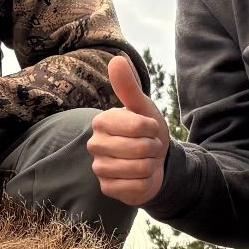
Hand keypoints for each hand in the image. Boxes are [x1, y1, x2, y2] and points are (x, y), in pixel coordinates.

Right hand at [86, 55, 170, 206]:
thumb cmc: (146, 133)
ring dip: (150, 165)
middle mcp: (95, 144)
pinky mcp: (107, 188)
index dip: (152, 129)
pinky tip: (139, 177)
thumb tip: (116, 59)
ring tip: (145, 160)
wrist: (154, 163)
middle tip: (148, 147)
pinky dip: (146, 182)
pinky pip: (136, 187)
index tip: (150, 128)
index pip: (138, 126)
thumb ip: (129, 87)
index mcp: (101, 122)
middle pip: (139, 149)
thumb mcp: (143, 108)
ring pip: (139, 168)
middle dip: (153, 148)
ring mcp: (99, 168)